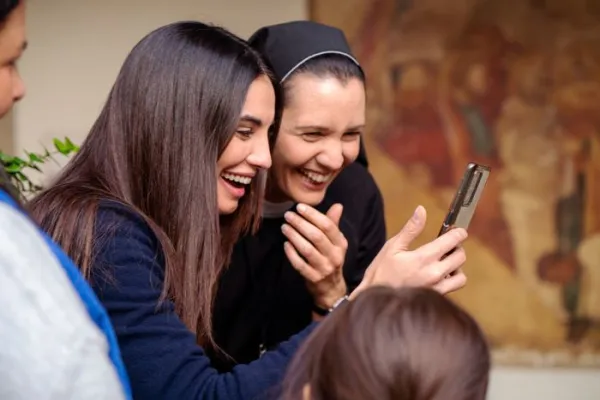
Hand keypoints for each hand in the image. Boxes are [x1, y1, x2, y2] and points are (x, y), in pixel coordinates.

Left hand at [281, 203, 347, 308]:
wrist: (331, 288)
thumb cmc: (331, 259)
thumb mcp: (336, 242)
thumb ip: (333, 224)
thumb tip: (338, 205)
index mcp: (341, 244)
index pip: (328, 226)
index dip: (313, 215)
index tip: (299, 207)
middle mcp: (335, 256)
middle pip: (316, 236)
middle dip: (300, 223)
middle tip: (288, 215)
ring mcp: (324, 268)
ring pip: (307, 250)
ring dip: (294, 236)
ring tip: (284, 227)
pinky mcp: (313, 278)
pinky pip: (300, 264)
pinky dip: (291, 253)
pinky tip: (286, 244)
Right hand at [352, 205, 466, 297]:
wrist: (376, 300)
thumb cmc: (381, 272)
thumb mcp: (392, 247)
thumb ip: (410, 229)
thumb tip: (422, 210)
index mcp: (423, 257)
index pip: (453, 240)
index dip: (458, 233)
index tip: (457, 231)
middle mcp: (434, 273)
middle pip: (461, 256)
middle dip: (456, 248)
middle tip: (446, 246)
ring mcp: (437, 287)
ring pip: (461, 274)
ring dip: (456, 266)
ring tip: (443, 263)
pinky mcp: (437, 298)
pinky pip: (454, 286)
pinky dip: (451, 280)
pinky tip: (439, 276)